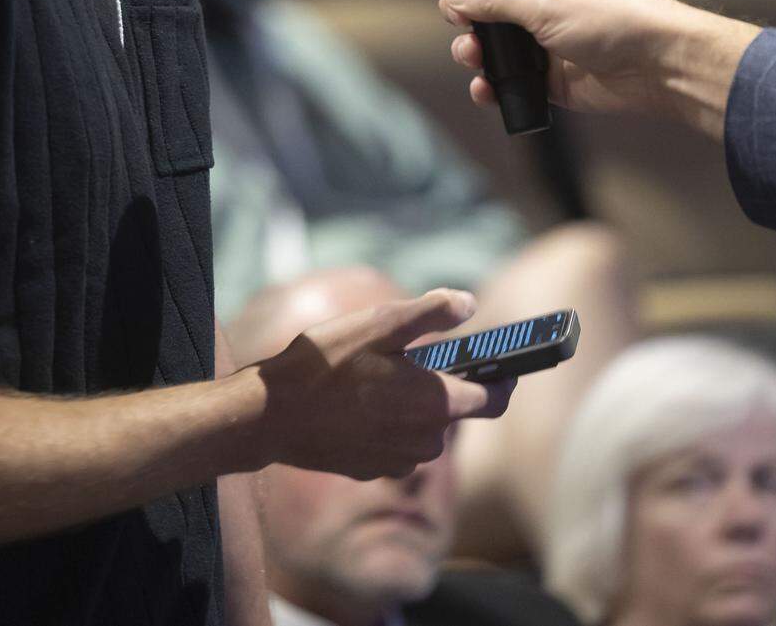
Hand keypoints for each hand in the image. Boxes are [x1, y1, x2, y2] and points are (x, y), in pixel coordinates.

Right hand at [255, 289, 512, 479]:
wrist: (272, 414)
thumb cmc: (325, 363)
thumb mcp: (379, 323)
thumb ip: (431, 313)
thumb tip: (470, 304)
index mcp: (435, 403)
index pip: (493, 399)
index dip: (502, 378)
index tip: (502, 362)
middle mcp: (425, 440)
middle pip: (453, 412)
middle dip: (442, 384)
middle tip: (412, 355)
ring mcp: (398, 460)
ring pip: (423, 429)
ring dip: (412, 405)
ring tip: (375, 376)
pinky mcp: (372, 470)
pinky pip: (395, 445)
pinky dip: (387, 425)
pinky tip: (356, 403)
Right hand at [438, 0, 759, 135]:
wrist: (660, 68)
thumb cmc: (614, 19)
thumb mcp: (546, 3)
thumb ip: (494, 0)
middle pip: (483, 2)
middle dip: (464, 16)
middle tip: (462, 26)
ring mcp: (541, 38)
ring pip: (490, 43)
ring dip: (472, 52)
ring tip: (473, 59)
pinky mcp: (546, 75)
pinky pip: (506, 78)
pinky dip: (490, 85)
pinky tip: (486, 90)